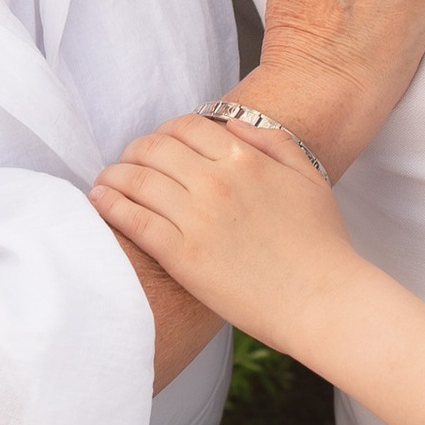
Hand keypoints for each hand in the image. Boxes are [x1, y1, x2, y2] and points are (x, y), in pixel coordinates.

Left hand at [93, 113, 359, 349]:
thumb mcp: (306, 175)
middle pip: (155, 148)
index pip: (186, 126)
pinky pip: (133, 220)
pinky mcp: (182, 255)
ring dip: (114, 175)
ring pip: (137, 180)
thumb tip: (233, 125)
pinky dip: (110, 205)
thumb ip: (271, 141)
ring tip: (106, 181)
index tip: (158, 144)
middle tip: (128, 162)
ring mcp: (197, 217)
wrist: (323, 299)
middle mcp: (216, 180)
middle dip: (135, 150)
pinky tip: (101, 202)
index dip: (165, 131)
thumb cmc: (321, 241)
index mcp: (245, 158)